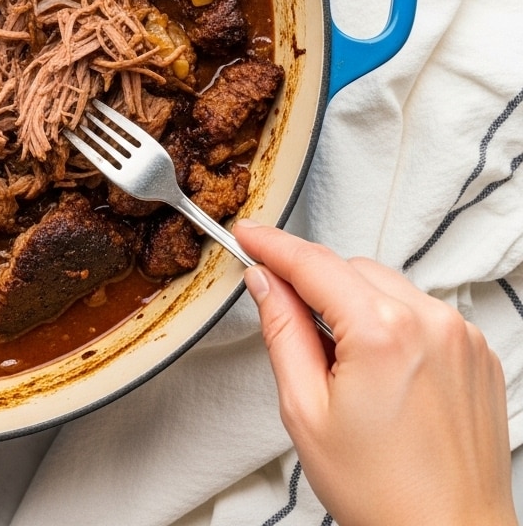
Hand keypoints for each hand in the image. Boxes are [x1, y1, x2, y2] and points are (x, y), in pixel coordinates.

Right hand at [234, 221, 516, 525]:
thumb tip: (265, 282)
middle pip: (350, 268)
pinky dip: (393, 322)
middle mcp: (430, 323)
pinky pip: (422, 311)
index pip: (313, 263)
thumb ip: (281, 331)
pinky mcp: (478, 353)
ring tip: (343, 365)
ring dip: (355, 302)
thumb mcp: (305, 410)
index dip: (272, 244)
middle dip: (314, 283)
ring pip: (386, 285)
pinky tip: (381, 371)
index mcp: (382, 332)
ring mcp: (460, 336)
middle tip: (290, 322)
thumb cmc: (382, 492)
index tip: (248, 234)